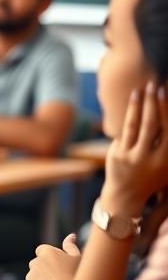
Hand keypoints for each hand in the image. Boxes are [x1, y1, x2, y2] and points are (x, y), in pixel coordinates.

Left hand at [22, 232, 80, 279]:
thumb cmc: (80, 279)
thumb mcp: (79, 260)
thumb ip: (71, 247)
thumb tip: (70, 236)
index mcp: (49, 252)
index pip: (42, 251)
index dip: (49, 263)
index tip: (58, 273)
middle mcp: (38, 260)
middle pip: (37, 269)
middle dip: (45, 279)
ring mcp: (32, 273)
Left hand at [101, 81, 167, 218]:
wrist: (127, 195)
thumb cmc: (152, 175)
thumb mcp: (166, 163)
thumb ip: (167, 143)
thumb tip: (166, 116)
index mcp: (167, 160)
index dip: (166, 110)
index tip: (164, 90)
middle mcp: (151, 159)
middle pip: (153, 125)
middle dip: (153, 103)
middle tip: (153, 84)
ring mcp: (132, 157)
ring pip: (135, 125)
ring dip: (137, 105)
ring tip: (139, 89)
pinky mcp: (117, 155)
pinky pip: (124, 132)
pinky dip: (128, 116)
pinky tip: (131, 103)